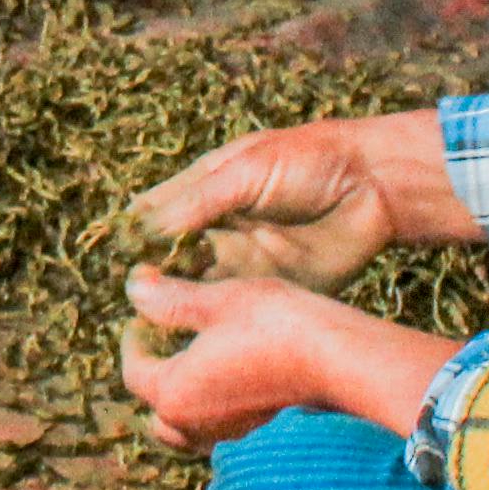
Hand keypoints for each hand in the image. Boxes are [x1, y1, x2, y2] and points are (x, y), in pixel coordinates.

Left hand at [116, 265, 459, 454]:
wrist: (341, 361)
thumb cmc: (278, 325)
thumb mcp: (219, 301)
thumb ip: (170, 299)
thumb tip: (134, 286)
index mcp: (173, 392)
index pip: (134, 369)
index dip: (135, 338)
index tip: (143, 315)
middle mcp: (193, 426)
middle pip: (155, 406)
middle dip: (155, 373)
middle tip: (167, 338)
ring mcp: (226, 438)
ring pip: (185, 427)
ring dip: (183, 397)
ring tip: (197, 361)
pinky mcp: (256, 441)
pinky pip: (217, 432)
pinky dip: (212, 410)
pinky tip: (232, 379)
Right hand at [121, 102, 478, 296]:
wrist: (375, 184)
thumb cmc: (308, 161)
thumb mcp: (244, 173)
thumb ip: (196, 203)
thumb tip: (142, 231)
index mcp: (206, 189)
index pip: (154, 214)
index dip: (132, 234)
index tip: (113, 256)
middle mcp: (219, 227)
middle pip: (169, 256)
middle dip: (150, 274)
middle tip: (134, 296)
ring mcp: (243, 259)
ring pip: (196, 285)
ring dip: (176, 300)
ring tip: (155, 315)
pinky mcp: (271, 287)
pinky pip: (235, 306)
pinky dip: (213, 317)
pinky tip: (193, 328)